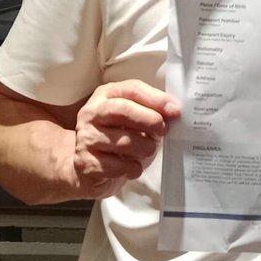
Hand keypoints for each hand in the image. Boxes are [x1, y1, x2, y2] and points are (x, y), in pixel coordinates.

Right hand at [69, 80, 181, 198]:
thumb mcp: (134, 121)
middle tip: (163, 130)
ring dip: (144, 147)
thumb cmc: (118, 140)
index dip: (155, 98)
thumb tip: (173, 113)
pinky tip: (133, 167)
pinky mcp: (85, 163)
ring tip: (148, 150)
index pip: (131, 89)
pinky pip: (117, 166)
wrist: (89, 170)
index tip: (174, 109)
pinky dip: (132, 168)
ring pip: (121, 141)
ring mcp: (86, 138)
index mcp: (106, 96)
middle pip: (121, 110)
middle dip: (148, 120)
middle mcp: (91, 114)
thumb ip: (151, 112)